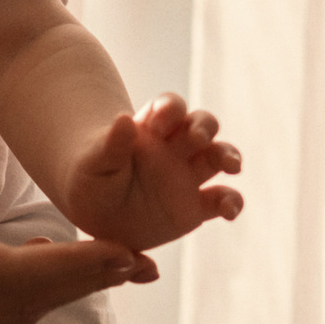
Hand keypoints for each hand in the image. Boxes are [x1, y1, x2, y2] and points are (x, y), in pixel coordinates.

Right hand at [0, 138, 158, 323]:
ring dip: (64, 288)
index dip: (84, 263)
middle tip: (147, 265)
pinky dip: (27, 294)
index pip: (27, 271)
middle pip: (35, 295)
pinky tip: (35, 277)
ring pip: (16, 307)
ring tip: (107, 268)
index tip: (132, 254)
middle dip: (92, 278)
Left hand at [61, 92, 243, 250]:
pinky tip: (229, 211)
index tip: (161, 120)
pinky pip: (222, 199)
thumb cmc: (92, 180)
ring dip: (229, 156)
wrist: (97, 216)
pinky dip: (231, 202)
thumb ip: (111, 144)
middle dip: (204, 127)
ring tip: (232, 166)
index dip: (171, 109)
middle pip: (202, 125)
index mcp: (152, 129)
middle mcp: (176, 147)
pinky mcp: (197, 206)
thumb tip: (124, 118)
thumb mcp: (94, 163)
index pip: (171, 107)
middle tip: (197, 137)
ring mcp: (189, 175)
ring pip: (218, 156)